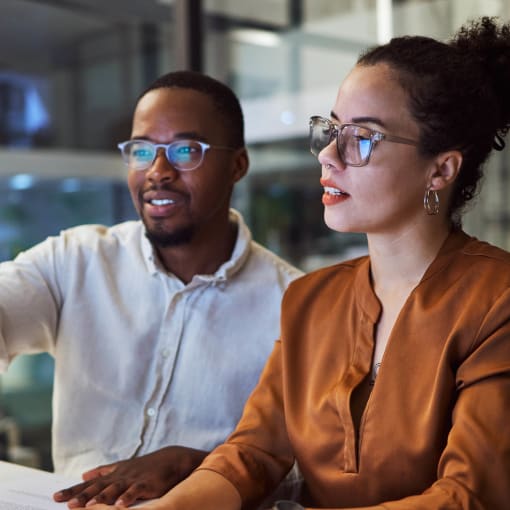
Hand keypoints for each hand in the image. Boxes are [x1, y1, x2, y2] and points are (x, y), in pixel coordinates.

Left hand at [53, 445, 207, 507]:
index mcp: (113, 475)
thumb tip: (83, 473)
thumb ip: (102, 471)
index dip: (73, 490)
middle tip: (67, 504)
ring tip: (88, 507)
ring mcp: (133, 479)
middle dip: (82, 496)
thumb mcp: (122, 466)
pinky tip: (120, 506)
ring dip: (101, 498)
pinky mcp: (146, 484)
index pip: (90, 483)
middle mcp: (120, 476)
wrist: (170, 459)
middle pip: (98, 487)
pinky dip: (128, 498)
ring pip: (114, 489)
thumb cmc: (145, 466)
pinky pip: (135, 491)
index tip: (56, 498)